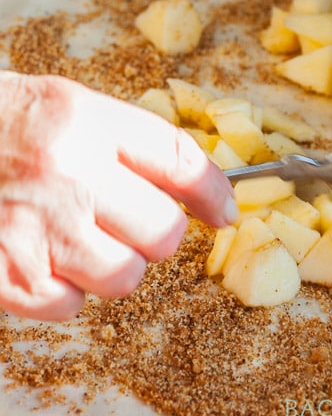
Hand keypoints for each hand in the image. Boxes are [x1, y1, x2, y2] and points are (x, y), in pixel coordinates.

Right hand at [0, 71, 236, 320]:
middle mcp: (67, 173)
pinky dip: (64, 292)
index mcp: (86, 121)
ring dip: (113, 265)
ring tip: (81, 239)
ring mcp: (34, 228)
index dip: (214, 191)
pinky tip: (43, 259)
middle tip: (127, 221)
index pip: (179, 160)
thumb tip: (198, 189)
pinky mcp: (6, 274)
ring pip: (124, 277)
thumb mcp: (71, 107)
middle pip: (163, 233)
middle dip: (155, 234)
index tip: (225, 211)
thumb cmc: (7, 124)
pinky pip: (69, 307)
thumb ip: (130, 142)